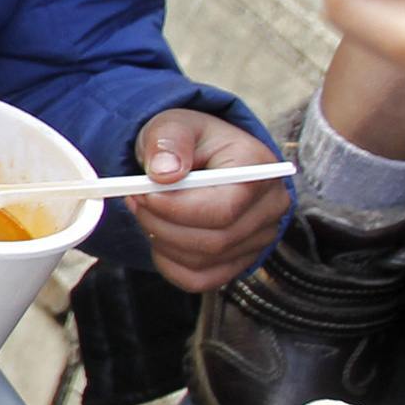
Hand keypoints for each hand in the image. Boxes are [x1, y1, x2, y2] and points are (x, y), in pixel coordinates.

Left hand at [128, 109, 289, 294]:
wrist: (200, 158)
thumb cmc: (190, 141)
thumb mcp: (174, 125)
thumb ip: (168, 141)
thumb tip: (164, 173)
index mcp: (259, 171)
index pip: (223, 209)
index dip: (177, 209)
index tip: (143, 193)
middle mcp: (269, 208)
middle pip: (214, 241)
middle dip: (162, 225)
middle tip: (134, 200)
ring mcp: (259, 239)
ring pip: (204, 261)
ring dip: (161, 241)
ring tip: (145, 211)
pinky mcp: (240, 260)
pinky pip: (200, 280)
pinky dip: (169, 263)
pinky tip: (159, 236)